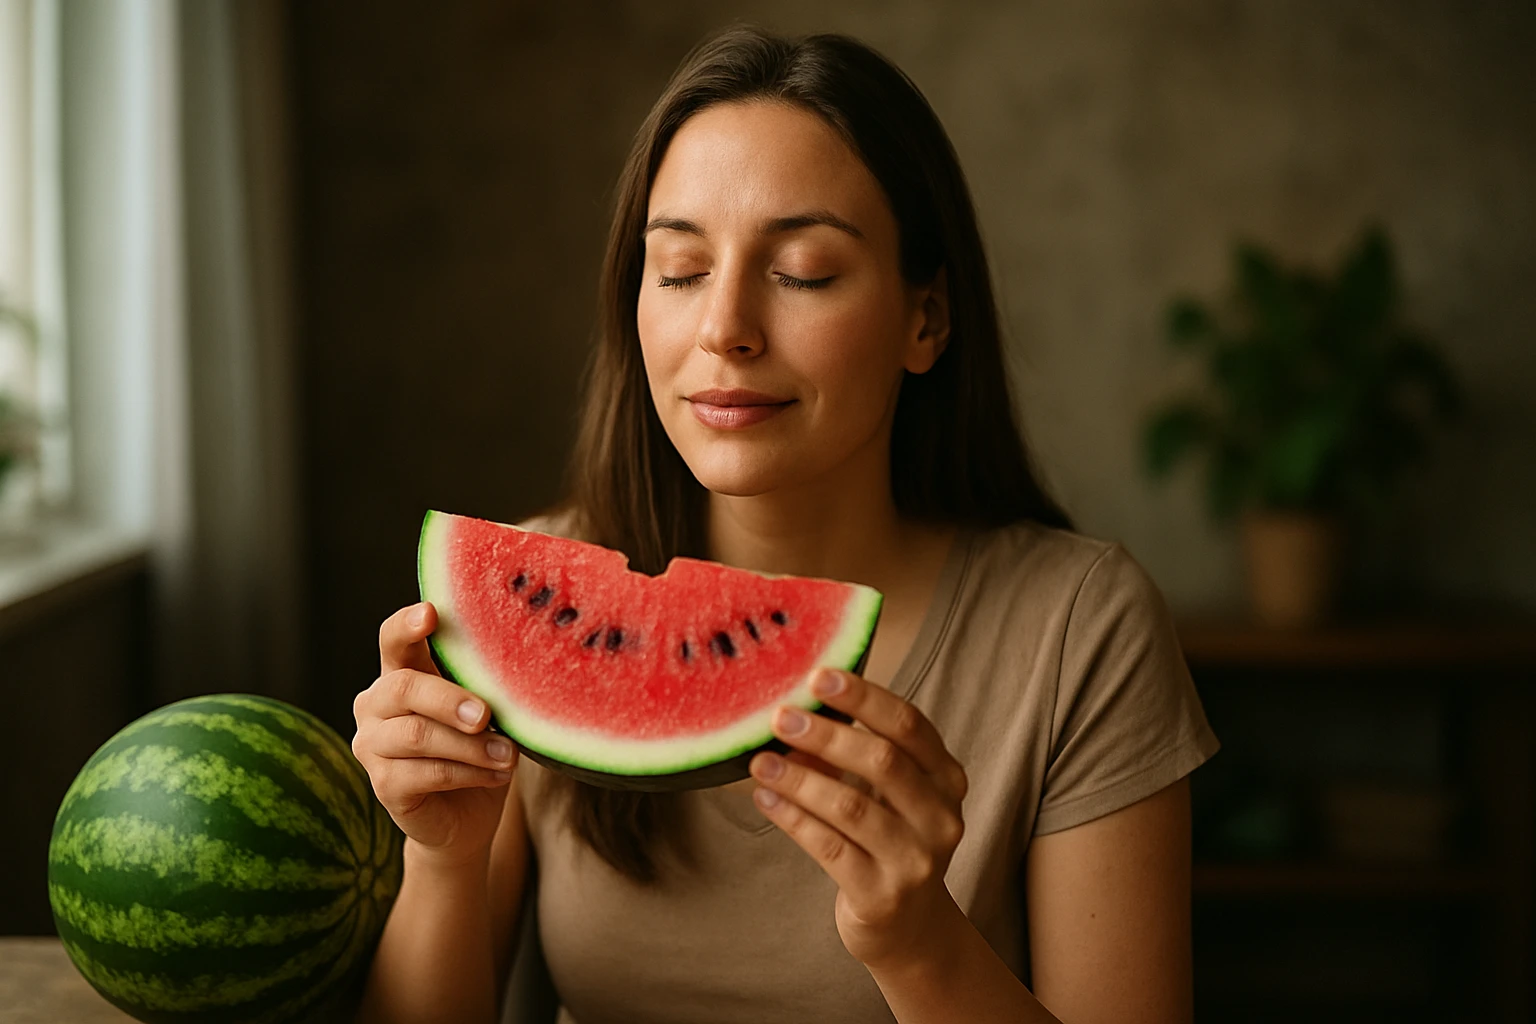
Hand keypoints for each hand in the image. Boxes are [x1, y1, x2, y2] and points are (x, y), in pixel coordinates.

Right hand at [352, 602, 516, 864]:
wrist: (467, 818)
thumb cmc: (479, 750)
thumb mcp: (486, 712)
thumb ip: (484, 688)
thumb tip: (517, 670)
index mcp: (402, 673)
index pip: (393, 640)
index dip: (407, 624)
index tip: (431, 613)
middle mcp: (376, 704)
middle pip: (404, 687)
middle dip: (450, 699)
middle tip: (487, 715)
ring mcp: (372, 745)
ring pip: (418, 735)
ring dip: (471, 746)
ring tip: (508, 755)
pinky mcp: (383, 785)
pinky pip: (427, 773)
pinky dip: (469, 773)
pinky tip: (497, 775)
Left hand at [748, 668, 969, 972]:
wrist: (910, 930)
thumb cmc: (890, 843)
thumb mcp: (889, 796)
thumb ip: (858, 755)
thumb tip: (797, 713)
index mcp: (947, 779)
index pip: (909, 725)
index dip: (865, 697)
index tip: (818, 677)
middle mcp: (941, 818)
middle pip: (882, 761)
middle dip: (826, 734)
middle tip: (779, 717)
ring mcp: (915, 860)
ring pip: (851, 806)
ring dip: (799, 778)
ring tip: (760, 761)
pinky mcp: (882, 896)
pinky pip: (830, 847)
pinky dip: (793, 818)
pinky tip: (765, 799)